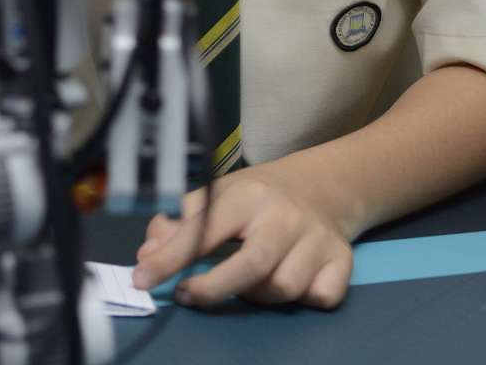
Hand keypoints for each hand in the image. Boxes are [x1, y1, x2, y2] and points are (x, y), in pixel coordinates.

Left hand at [129, 165, 353, 308]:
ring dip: (256, 295)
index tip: (142, 277)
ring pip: (284, 289)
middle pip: (252, 265)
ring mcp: (318, 239)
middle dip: (213, 289)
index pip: (205, 228)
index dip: (170, 257)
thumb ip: (180, 222)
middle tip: (186, 295)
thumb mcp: (218, 195)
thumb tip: (148, 253)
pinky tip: (288, 279)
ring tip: (244, 280)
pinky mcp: (342, 260)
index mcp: (247, 196)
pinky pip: (319, 297)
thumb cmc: (259, 196)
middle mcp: (285, 216)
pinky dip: (302, 299)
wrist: (324, 186)